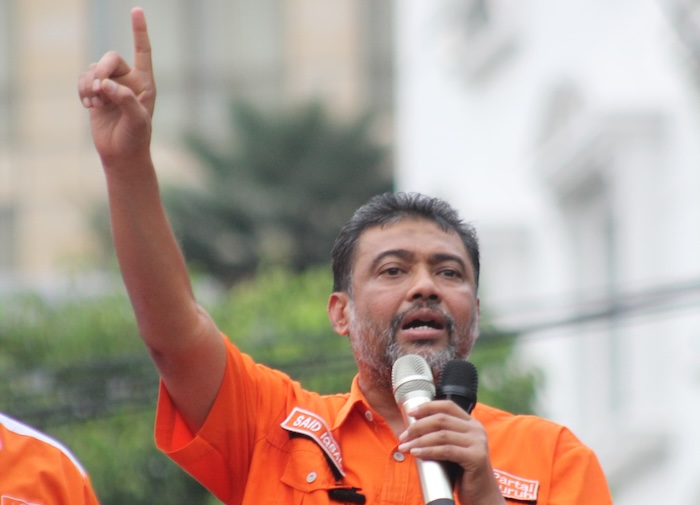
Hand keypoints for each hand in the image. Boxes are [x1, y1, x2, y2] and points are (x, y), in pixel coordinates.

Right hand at [77, 7, 154, 164]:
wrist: (122, 154)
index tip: (137, 10)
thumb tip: (106, 84)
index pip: (143, 52)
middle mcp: (129, 80)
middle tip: (98, 90)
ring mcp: (112, 85)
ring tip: (94, 103)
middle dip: (101, 71)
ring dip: (89, 84)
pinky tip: (88, 106)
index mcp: (145, 83)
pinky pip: (83, 79)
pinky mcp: (97, 93)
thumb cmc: (136, 138)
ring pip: (94, 69)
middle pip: (110, 58)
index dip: (139, 31)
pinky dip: (82, 90)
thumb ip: (125, 99)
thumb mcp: (137, 120)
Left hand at [398, 400, 504, 504]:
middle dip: (418, 426)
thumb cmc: (464, 474)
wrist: (482, 495)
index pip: (447, 406)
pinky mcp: (476, 457)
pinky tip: (416, 453)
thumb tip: (414, 428)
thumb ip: (442, 436)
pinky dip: (428, 451)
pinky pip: (446, 450)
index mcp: (472, 424)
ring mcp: (478, 443)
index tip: (410, 413)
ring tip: (405, 447)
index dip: (427, 407)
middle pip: (441, 419)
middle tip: (403, 436)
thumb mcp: (454, 449)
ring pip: (441, 435)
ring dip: (419, 440)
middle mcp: (477, 430)